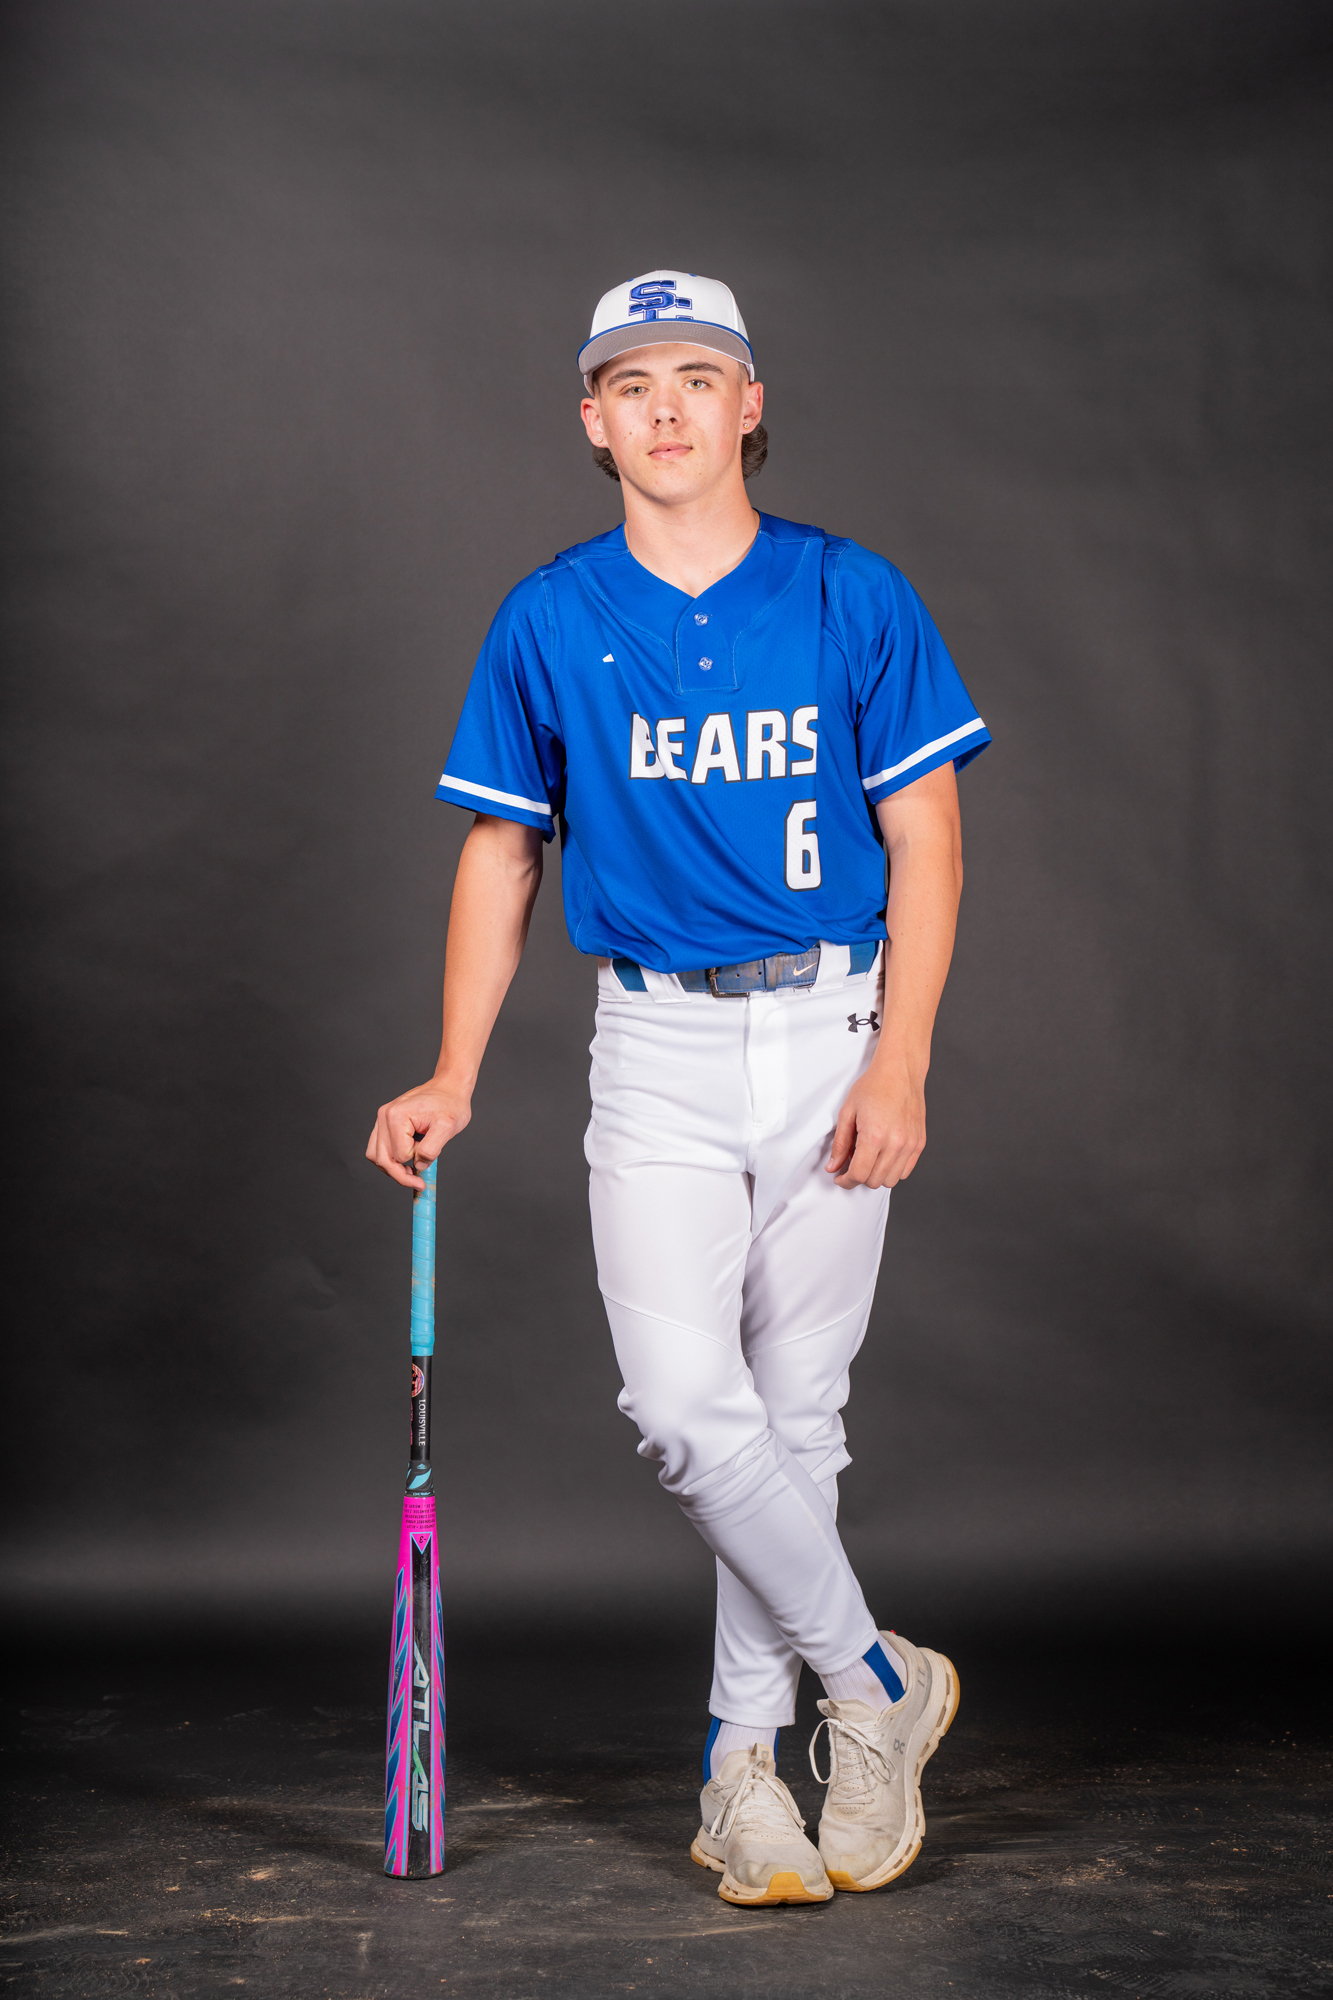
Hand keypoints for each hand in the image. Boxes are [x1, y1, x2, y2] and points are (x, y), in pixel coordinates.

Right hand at [366, 1079, 471, 1189]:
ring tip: (411, 1172)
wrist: (449, 1087)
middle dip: (399, 1175)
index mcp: (397, 1116)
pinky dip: (390, 1158)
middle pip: (381, 1158)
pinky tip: (407, 1161)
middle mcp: (384, 1116)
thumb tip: (418, 1166)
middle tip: (418, 1184)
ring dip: (392, 1168)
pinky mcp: (385, 1122)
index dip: (414, 1165)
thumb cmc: (451, 1103)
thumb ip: (431, 1148)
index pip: (398, 1155)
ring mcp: (382, 1118)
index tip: (427, 1171)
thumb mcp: (448, 1127)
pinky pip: (379, 1147)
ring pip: (376, 1155)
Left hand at [827, 1054, 925, 1189]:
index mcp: (874, 1136)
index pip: (858, 1175)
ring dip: (876, 1176)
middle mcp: (895, 1144)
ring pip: (890, 1180)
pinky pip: (905, 1171)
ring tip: (868, 1160)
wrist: (900, 1071)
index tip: (840, 1177)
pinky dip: (892, 1170)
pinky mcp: (919, 1143)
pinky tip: (883, 1157)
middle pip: (874, 1181)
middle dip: (858, 1178)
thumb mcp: (847, 1112)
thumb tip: (833, 1166)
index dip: (845, 1180)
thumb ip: (840, 1143)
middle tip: (851, 1165)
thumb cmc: (874, 1086)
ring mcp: (910, 1144)